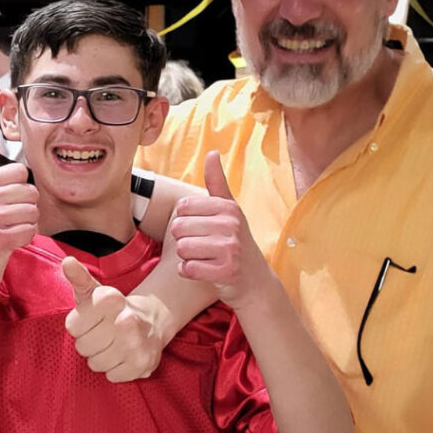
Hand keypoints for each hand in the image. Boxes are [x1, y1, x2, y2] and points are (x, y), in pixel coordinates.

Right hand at [0, 134, 37, 296]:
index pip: (20, 172)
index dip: (21, 189)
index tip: (8, 203)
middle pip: (30, 192)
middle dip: (27, 209)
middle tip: (10, 222)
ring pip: (33, 212)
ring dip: (28, 225)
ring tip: (11, 232)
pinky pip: (30, 231)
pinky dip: (26, 239)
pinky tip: (12, 243)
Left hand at [62, 256, 162, 381]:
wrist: (152, 320)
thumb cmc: (112, 308)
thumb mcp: (94, 290)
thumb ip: (78, 277)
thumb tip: (67, 261)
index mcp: (110, 299)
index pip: (72, 327)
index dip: (79, 325)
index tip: (92, 319)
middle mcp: (126, 320)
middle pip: (82, 347)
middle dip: (89, 342)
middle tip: (103, 333)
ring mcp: (136, 343)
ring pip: (95, 364)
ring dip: (101, 357)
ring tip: (113, 344)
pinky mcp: (142, 364)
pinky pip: (112, 376)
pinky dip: (116, 369)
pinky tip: (124, 356)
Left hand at [171, 151, 271, 308]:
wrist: (255, 280)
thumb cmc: (235, 241)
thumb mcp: (229, 210)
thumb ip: (217, 182)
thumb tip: (212, 152)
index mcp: (228, 207)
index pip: (182, 208)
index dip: (185, 221)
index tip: (202, 229)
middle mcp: (231, 225)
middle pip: (178, 228)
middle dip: (184, 240)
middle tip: (202, 247)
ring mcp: (230, 248)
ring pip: (181, 248)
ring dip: (186, 257)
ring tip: (204, 258)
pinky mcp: (226, 271)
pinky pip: (187, 269)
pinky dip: (189, 272)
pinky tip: (203, 271)